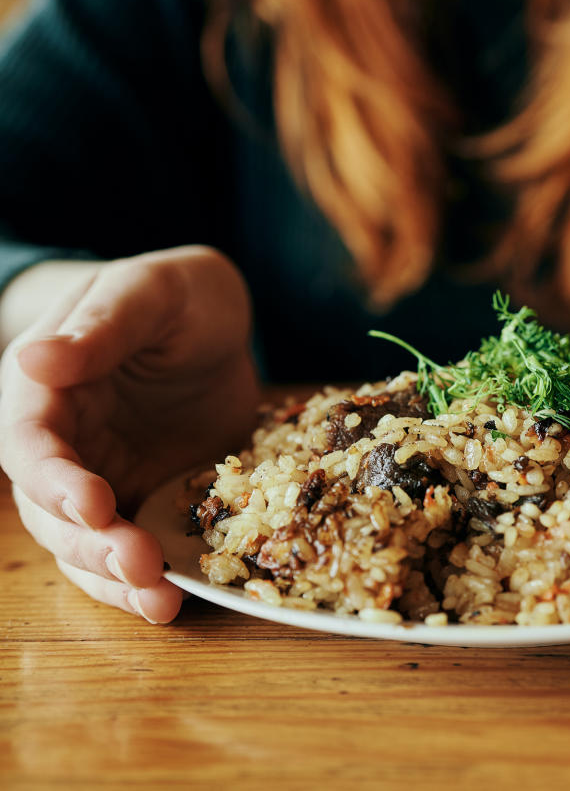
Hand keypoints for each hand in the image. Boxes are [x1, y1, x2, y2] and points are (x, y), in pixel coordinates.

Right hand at [0, 246, 259, 621]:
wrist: (216, 324)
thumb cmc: (180, 295)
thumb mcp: (152, 293)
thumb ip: (103, 326)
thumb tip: (32, 362)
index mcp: (46, 388)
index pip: (29, 442)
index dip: (55, 479)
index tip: (95, 503)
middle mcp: (64, 441)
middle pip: (52, 509)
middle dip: (91, 543)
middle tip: (140, 564)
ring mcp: (103, 475)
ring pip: (85, 542)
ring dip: (116, 577)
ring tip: (161, 600)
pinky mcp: (145, 498)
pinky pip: (132, 546)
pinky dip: (145, 579)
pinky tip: (173, 599)